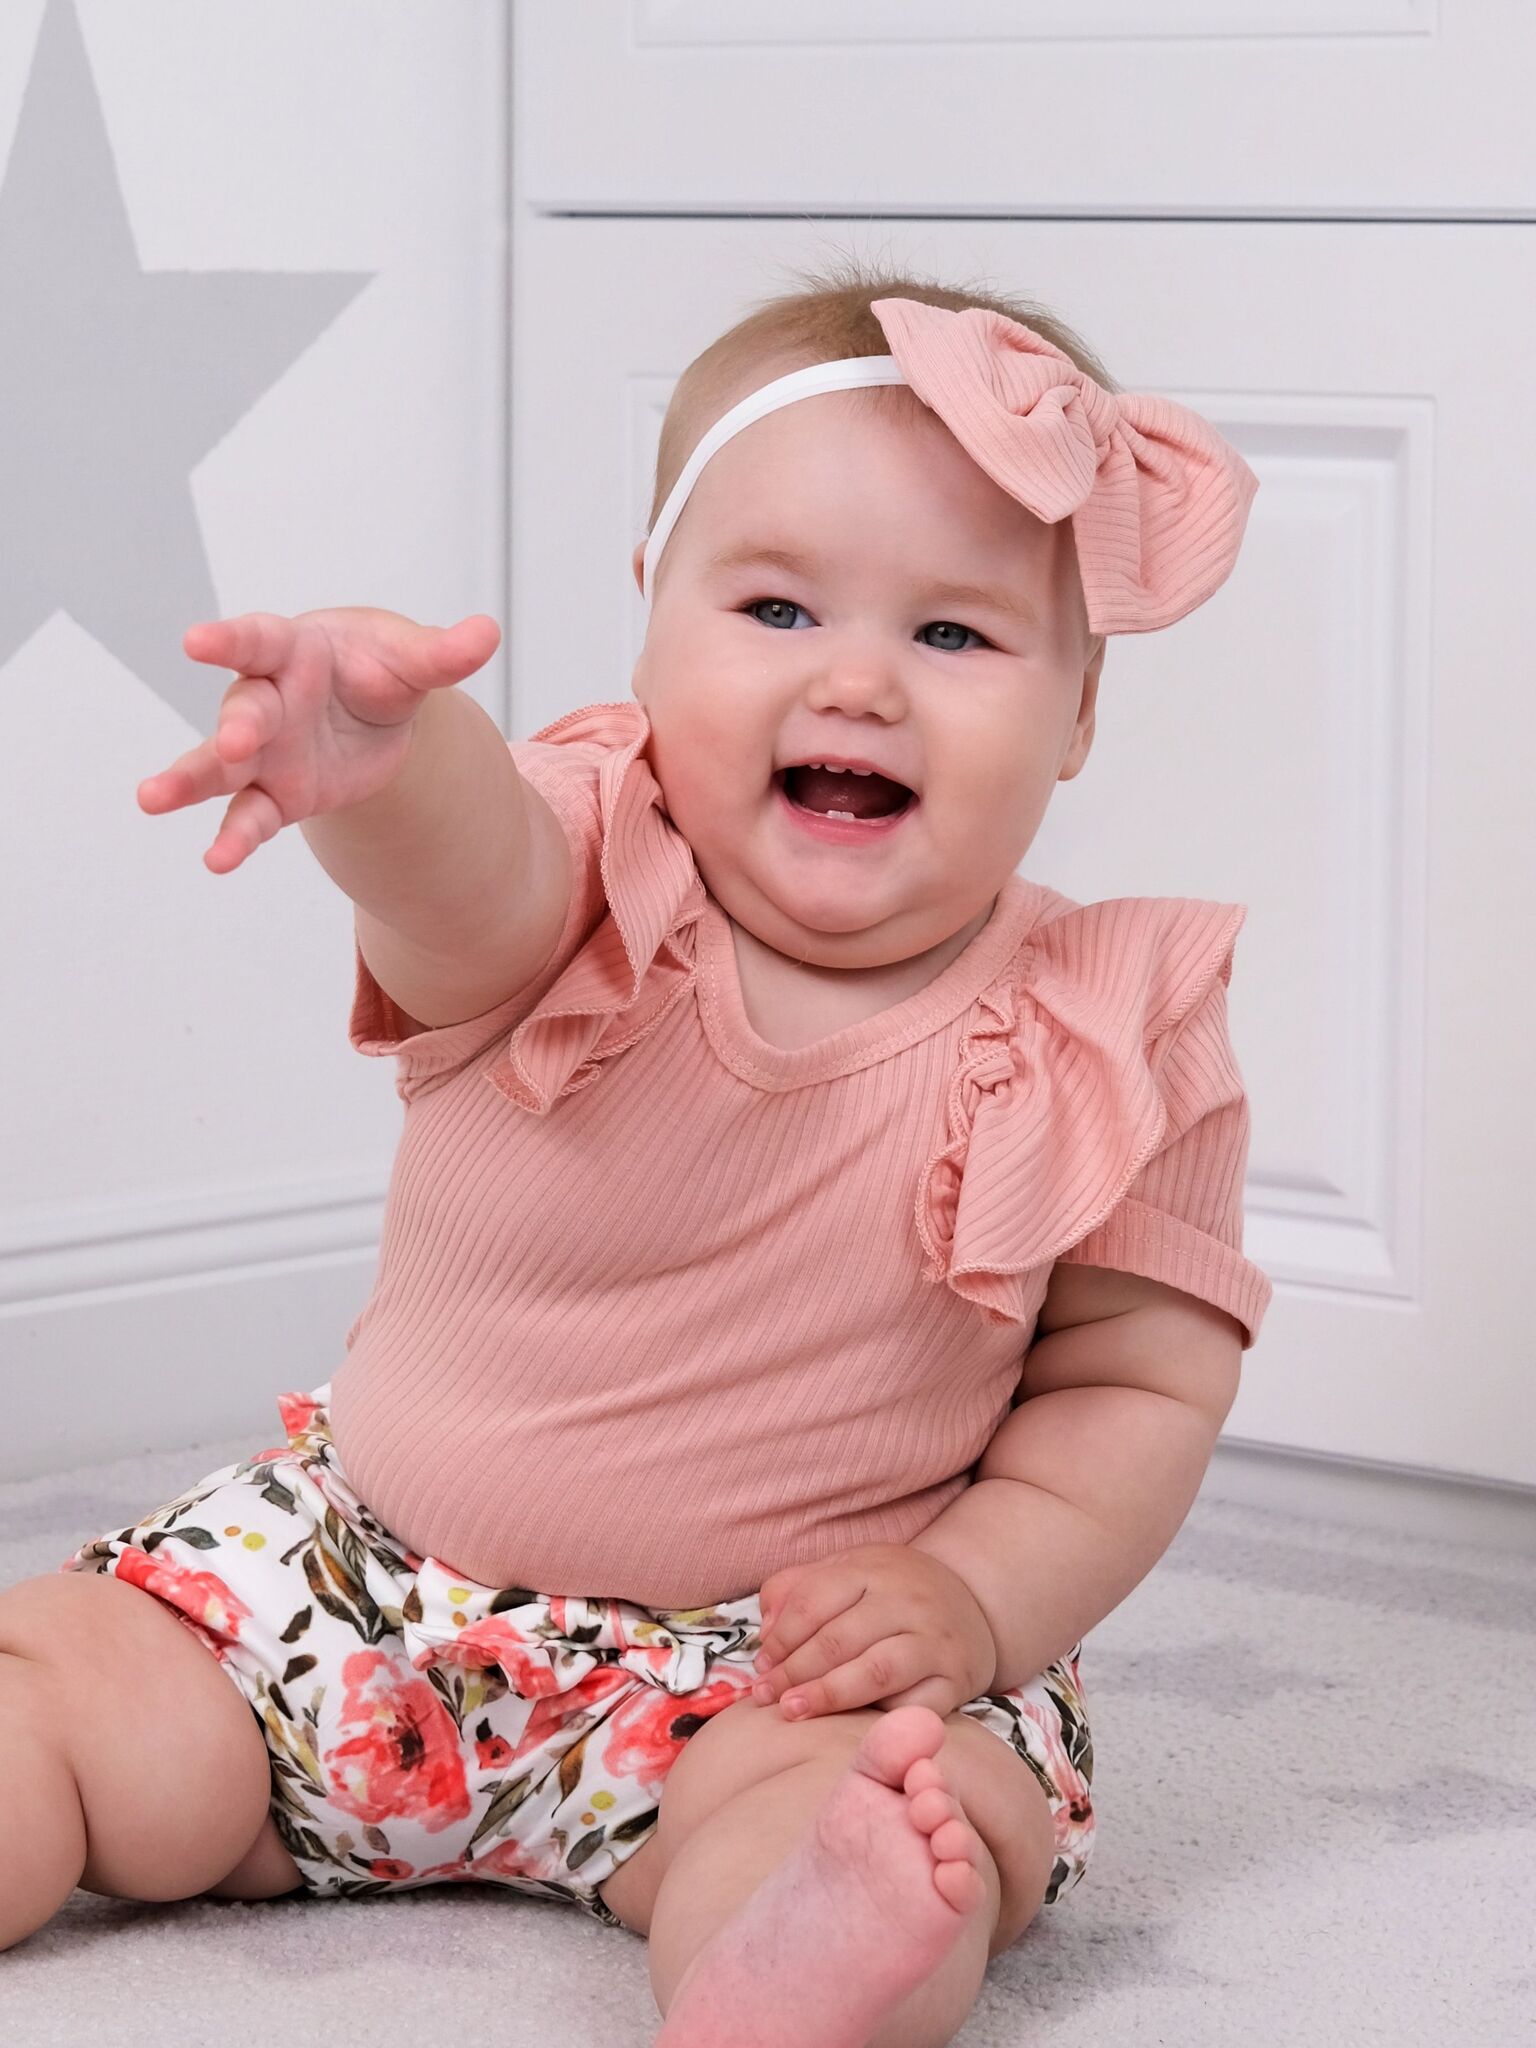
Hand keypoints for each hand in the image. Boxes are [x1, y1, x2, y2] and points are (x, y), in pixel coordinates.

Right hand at [138, 607, 501, 872]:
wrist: (373, 706)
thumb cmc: (377, 666)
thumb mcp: (412, 659)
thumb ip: (443, 654)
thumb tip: (488, 633)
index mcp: (294, 650)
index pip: (258, 640)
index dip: (228, 639)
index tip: (197, 640)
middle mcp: (268, 698)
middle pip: (244, 708)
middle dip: (237, 725)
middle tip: (235, 740)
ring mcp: (265, 751)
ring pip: (221, 767)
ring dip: (189, 782)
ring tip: (153, 798)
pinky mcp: (278, 794)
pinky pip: (251, 817)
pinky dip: (234, 839)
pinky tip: (216, 861)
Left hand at [752, 1543, 997, 1721]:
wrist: (972, 1603)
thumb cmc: (892, 1593)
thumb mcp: (847, 1571)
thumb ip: (798, 1590)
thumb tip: (767, 1631)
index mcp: (873, 1567)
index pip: (814, 1601)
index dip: (781, 1637)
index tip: (762, 1666)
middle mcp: (907, 1600)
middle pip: (839, 1639)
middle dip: (794, 1672)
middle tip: (766, 1697)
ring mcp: (934, 1640)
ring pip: (874, 1672)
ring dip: (827, 1695)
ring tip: (793, 1711)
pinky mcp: (955, 1679)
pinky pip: (913, 1705)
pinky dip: (880, 1717)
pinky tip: (851, 1726)